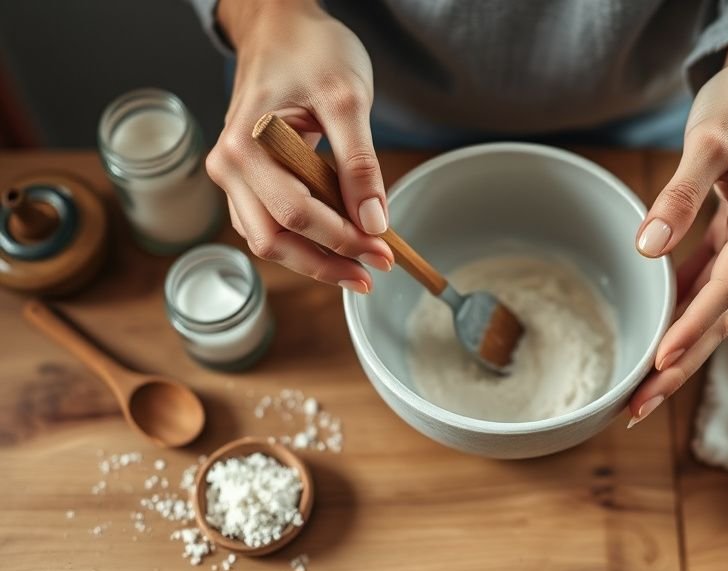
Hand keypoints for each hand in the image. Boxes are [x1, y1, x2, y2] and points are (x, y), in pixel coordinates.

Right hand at [206, 0, 392, 292]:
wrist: (281, 27)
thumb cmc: (311, 52)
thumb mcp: (348, 100)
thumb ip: (360, 163)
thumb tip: (373, 223)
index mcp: (245, 145)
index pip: (296, 213)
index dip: (342, 241)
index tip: (384, 252)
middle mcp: (228, 166)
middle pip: (274, 240)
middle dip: (327, 262)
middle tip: (376, 271)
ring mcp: (233, 176)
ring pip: (269, 240)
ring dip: (315, 259)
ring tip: (361, 266)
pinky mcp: (246, 181)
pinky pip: (270, 225)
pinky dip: (305, 241)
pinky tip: (339, 245)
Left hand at [627, 39, 727, 426]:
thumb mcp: (709, 140)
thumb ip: (680, 195)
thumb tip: (647, 248)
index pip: (723, 291)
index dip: (690, 330)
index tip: (658, 363)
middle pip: (718, 319)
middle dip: (680, 366)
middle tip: (637, 409)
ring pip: (712, 312)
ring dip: (679, 352)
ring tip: (640, 391)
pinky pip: (706, 289)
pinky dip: (681, 316)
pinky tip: (655, 337)